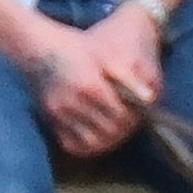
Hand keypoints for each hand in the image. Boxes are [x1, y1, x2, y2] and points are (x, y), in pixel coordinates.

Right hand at [32, 2, 163, 158]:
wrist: (42, 47)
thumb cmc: (82, 47)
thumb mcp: (110, 56)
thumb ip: (132, 78)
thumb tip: (150, 99)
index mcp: (90, 85)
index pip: (122, 116)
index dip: (134, 116)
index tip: (138, 111)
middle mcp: (72, 102)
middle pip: (110, 132)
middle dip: (124, 129)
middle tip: (129, 121)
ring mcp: (58, 113)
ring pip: (93, 143)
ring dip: (108, 139)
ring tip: (115, 127)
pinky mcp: (49, 119)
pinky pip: (72, 145)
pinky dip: (87, 144)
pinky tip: (96, 132)